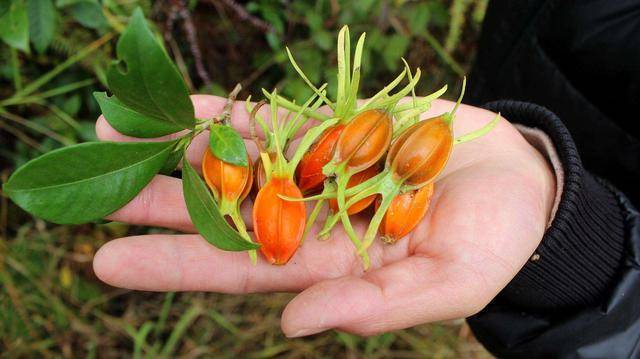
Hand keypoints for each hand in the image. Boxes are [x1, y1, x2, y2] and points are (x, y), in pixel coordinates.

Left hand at [93, 96, 555, 336]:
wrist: (523, 183)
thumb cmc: (494, 244)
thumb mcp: (448, 285)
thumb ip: (375, 307)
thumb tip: (293, 325)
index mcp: (328, 266)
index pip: (237, 269)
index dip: (174, 266)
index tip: (109, 262)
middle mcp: (310, 219)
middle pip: (220, 211)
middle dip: (158, 202)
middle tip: (90, 193)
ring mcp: (319, 169)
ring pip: (235, 157)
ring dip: (176, 147)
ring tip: (111, 131)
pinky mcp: (337, 128)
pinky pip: (271, 119)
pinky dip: (226, 113)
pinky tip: (178, 107)